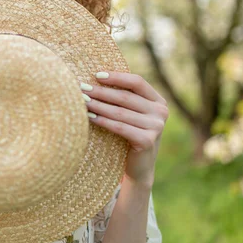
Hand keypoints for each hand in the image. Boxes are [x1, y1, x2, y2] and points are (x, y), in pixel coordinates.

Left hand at [81, 71, 168, 188]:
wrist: (139, 166)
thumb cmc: (130, 133)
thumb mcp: (132, 113)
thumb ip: (124, 97)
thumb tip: (97, 76)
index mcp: (159, 100)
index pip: (137, 82)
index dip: (117, 77)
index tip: (96, 75)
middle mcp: (161, 112)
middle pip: (126, 97)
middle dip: (101, 92)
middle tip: (82, 88)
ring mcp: (156, 127)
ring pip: (120, 112)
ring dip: (98, 105)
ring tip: (82, 101)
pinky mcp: (147, 141)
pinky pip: (119, 127)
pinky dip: (103, 121)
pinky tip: (89, 117)